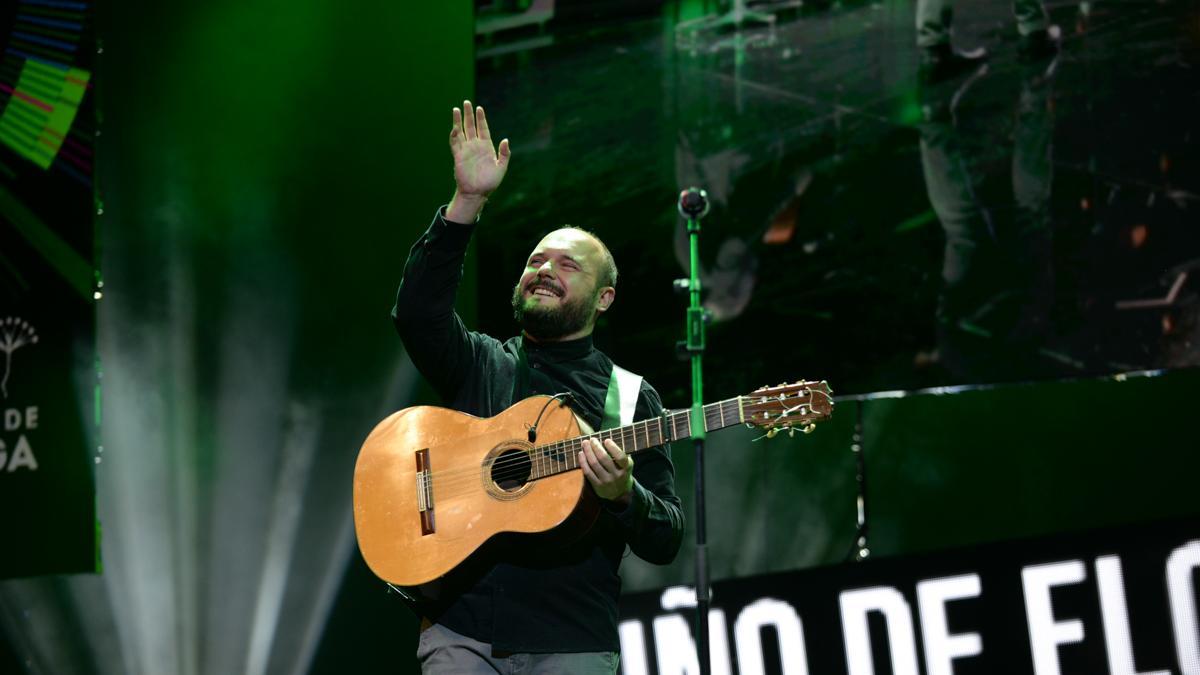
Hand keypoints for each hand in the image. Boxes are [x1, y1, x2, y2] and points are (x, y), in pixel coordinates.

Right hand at [446, 100, 509, 221]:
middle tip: (466, 102)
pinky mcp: (458, 156)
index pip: (483, 128)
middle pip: (471, 126)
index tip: (479, 108)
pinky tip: (455, 127)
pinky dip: (454, 135)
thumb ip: (504, 154)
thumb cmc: (490, 182)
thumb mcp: (501, 167)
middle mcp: (475, 146)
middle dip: (469, 114)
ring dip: (458, 121)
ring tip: (456, 109)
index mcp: (486, 147)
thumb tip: (505, 139)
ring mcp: (466, 150)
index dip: (481, 118)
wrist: (477, 193)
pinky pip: (455, 143)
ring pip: (461, 132)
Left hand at [580, 438, 634, 505]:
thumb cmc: (621, 471)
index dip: (613, 448)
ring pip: (594, 464)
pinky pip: (588, 472)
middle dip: (596, 447)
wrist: (620, 493)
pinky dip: (583, 462)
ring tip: (585, 443)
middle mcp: (617, 475)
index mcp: (626, 468)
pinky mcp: (597, 486)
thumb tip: (609, 437)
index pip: (620, 457)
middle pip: (604, 459)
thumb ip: (620, 452)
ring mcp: (607, 481)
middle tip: (592, 439)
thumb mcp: (626, 463)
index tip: (606, 440)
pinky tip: (581, 454)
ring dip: (588, 452)